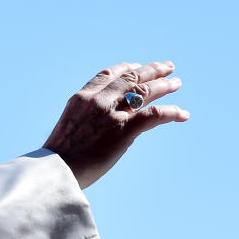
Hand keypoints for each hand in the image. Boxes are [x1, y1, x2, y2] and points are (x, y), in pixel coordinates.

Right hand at [43, 61, 188, 188]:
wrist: (56, 171)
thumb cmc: (59, 157)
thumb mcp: (69, 126)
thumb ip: (86, 117)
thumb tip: (103, 124)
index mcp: (82, 98)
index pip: (108, 74)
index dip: (126, 68)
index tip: (136, 66)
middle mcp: (98, 101)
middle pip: (130, 78)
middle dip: (151, 70)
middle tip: (167, 67)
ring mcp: (111, 114)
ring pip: (144, 91)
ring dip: (164, 85)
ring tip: (177, 83)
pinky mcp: (124, 130)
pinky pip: (154, 115)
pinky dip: (171, 112)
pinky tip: (182, 114)